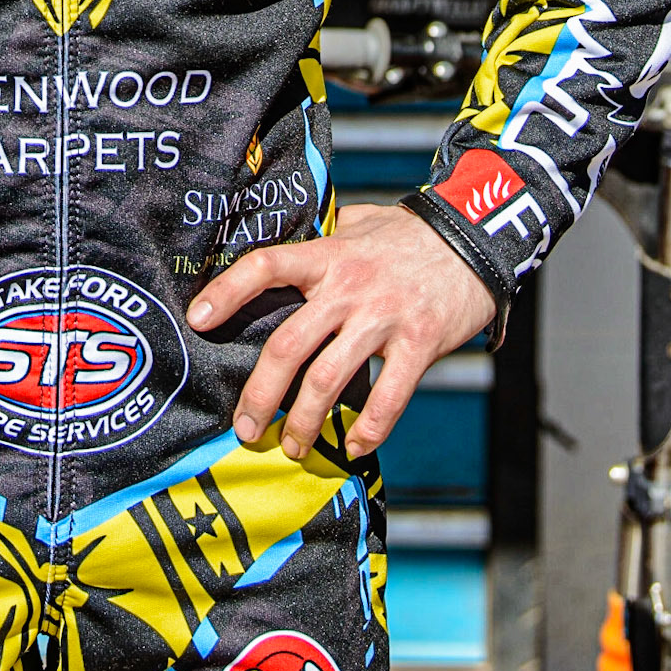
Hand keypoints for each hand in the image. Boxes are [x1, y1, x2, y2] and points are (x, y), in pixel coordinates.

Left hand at [186, 202, 495, 461]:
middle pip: (288, 344)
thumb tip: (281, 256)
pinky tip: (352, 445)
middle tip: (245, 428)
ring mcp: (384, 317)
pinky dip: (367, 429)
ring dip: (303, 421)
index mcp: (328, 254)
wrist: (474, 239)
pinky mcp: (420, 343)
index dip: (227, 292)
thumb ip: (322, 241)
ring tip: (290, 446)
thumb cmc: (407, 235)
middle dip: (260, 394)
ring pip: (329, 379)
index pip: (265, 266)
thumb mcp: (358, 224)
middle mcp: (349, 286)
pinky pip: (388, 397)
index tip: (197, 320)